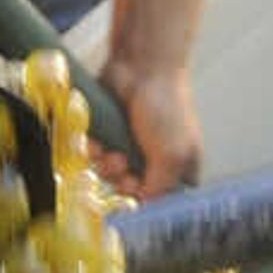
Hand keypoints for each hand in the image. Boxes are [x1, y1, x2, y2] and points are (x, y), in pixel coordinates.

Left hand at [98, 56, 202, 197]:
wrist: (142, 65)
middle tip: (122, 164)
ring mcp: (131, 148)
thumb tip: (144, 206)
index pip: (163, 202)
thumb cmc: (166, 107)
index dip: (148, 201)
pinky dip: (92, 149)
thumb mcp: (171, 156)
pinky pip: (94, 156)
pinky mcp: (109, 135)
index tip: (138, 191)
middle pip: (132, 192)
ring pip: (110, 176)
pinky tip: (97, 140)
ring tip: (111, 150)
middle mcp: (156, 162)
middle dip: (122, 181)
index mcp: (180, 169)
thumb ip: (160, 189)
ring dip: (106, 166)